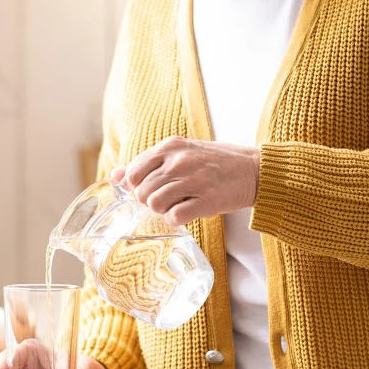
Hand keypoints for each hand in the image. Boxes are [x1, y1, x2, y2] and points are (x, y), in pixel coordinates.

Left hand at [110, 136, 259, 226]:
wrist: (252, 170)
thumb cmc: (213, 162)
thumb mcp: (179, 152)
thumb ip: (147, 163)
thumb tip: (115, 176)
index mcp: (170, 147)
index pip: (133, 173)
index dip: (136, 187)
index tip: (149, 189)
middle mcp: (179, 161)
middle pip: (142, 192)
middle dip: (148, 201)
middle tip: (165, 200)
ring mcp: (193, 180)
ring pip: (154, 204)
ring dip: (161, 211)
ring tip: (175, 206)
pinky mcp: (206, 201)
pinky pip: (174, 217)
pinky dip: (175, 220)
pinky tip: (184, 215)